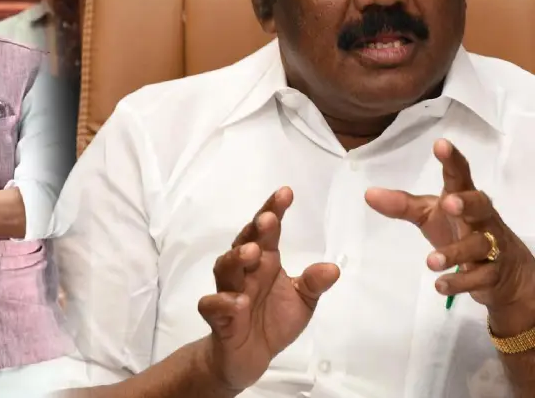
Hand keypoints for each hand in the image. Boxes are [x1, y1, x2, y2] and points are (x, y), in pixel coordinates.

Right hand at [197, 188, 340, 390]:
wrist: (248, 356)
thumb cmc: (273, 320)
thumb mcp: (302, 301)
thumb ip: (313, 284)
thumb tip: (333, 268)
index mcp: (265, 263)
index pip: (267, 232)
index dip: (274, 211)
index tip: (286, 192)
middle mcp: (245, 272)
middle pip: (243, 243)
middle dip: (254, 231)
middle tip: (268, 219)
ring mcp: (228, 292)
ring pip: (225, 269)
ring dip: (236, 259)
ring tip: (252, 252)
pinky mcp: (218, 318)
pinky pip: (213, 306)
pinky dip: (223, 302)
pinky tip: (239, 301)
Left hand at [366, 139, 534, 334]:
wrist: (505, 273)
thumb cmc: (462, 232)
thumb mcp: (431, 216)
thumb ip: (403, 205)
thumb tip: (368, 193)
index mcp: (464, 199)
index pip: (460, 176)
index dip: (452, 160)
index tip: (441, 144)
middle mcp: (482, 220)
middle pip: (481, 206)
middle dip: (467, 203)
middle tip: (449, 202)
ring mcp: (491, 247)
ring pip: (479, 246)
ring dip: (455, 253)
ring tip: (431, 261)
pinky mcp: (493, 274)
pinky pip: (479, 278)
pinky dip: (459, 282)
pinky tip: (440, 285)